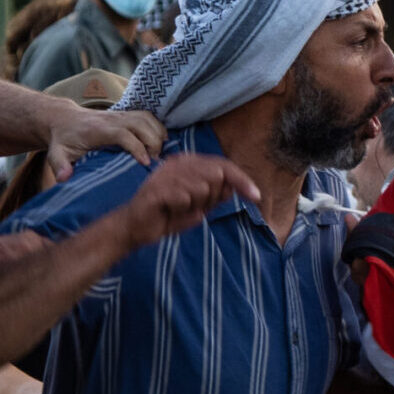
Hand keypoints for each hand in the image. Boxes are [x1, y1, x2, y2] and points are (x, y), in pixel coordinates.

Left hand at [46, 105, 164, 179]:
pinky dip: (157, 128)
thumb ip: (59, 165)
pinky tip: (160, 143)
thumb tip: (65, 178)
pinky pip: (148, 117)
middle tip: (154, 162)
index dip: (136, 147)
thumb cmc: (63, 140)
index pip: (122, 134)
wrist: (64, 119)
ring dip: (158, 135)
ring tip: (158, 154)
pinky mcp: (126, 115)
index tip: (145, 163)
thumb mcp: (56, 153)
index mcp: (98, 129)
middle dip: (153, 142)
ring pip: (147, 119)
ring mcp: (120, 115)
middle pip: (140, 124)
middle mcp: (112, 119)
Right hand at [121, 155, 256, 248]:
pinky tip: (170, 210)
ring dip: (195, 205)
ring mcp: (166, 173)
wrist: (137, 230)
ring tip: (179, 209)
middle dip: (211, 198)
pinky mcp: (157, 188)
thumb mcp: (199, 206)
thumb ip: (216, 195)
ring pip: (202, 187)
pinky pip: (185, 198)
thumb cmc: (168, 216)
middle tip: (193, 207)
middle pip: (216, 175)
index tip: (257, 197)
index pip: (223, 165)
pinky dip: (182, 210)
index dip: (242, 180)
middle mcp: (178, 163)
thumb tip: (232, 186)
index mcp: (189, 164)